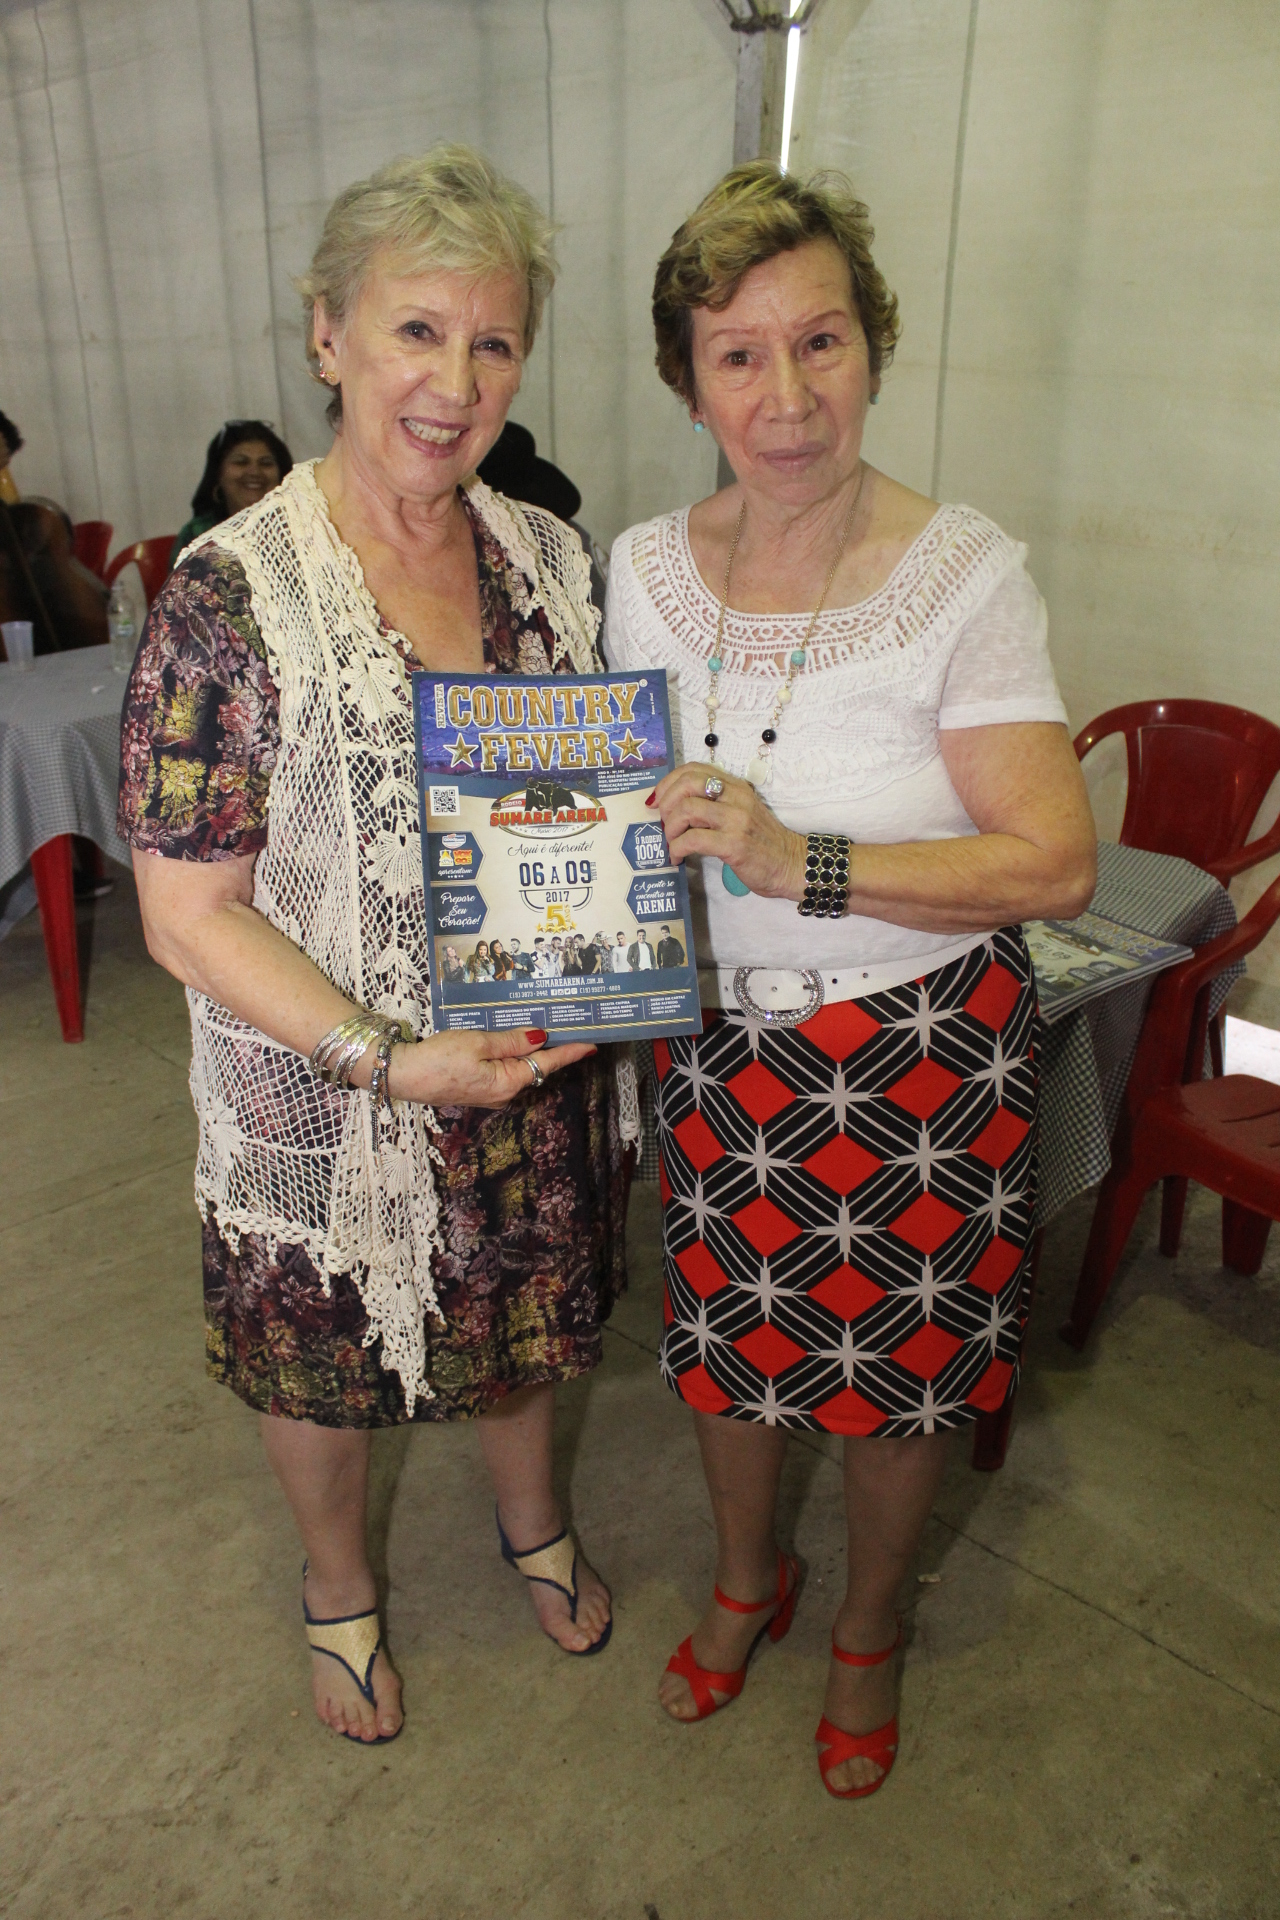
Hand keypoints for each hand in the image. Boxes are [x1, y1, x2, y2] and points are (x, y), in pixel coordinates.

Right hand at [389, 1027, 594, 1109]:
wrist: (403, 1076)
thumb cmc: (439, 1059)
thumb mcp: (478, 1043)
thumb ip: (511, 1041)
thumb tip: (541, 1037)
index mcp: (509, 1081)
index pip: (548, 1064)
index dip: (570, 1051)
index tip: (592, 1044)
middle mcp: (504, 1092)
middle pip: (535, 1066)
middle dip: (551, 1047)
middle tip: (567, 1024)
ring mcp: (490, 1093)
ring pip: (518, 1067)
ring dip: (529, 1049)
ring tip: (543, 1026)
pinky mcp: (477, 1088)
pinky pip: (503, 1069)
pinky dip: (510, 1054)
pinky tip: (510, 1039)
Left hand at [650, 762, 805, 899]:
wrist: (790, 864)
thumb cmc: (762, 843)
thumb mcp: (740, 814)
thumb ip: (714, 806)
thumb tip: (675, 809)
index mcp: (736, 787)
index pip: (694, 769)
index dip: (669, 782)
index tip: (658, 800)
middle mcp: (736, 798)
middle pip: (687, 784)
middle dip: (666, 802)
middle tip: (663, 822)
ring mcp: (736, 820)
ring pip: (687, 810)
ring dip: (670, 828)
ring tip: (671, 842)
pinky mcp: (734, 844)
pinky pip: (693, 839)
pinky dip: (677, 848)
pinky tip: (677, 857)